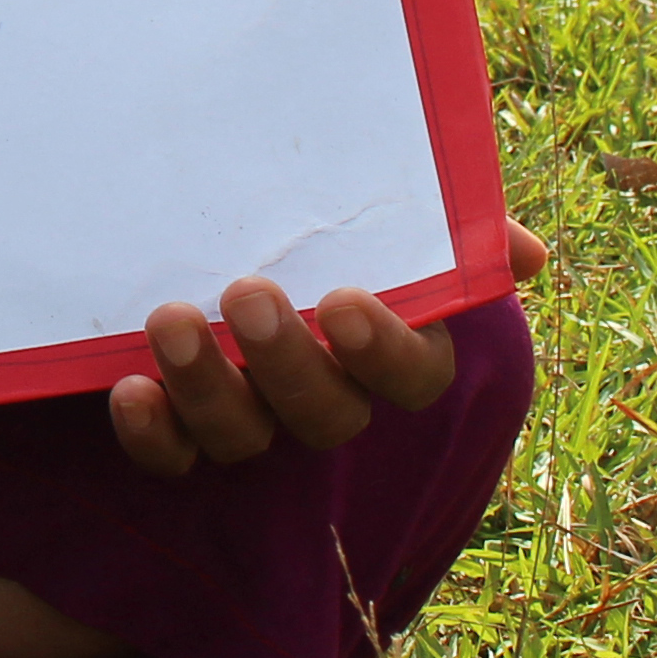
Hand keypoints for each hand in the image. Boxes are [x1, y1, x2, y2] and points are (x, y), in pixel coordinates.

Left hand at [108, 221, 545, 478]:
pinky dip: (153, 432)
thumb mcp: (376, 201)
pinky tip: (132, 389)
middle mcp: (323, 394)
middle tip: (247, 294)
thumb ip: (448, 221)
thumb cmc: (311, 215)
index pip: (413, 375)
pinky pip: (172, 456)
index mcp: (385, 347)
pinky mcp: (178, 430)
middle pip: (325, 413)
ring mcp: (251, 418)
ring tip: (170, 319)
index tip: (346, 303)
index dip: (386, 350)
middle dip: (287, 362)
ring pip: (244, 435)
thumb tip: (524, 255)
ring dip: (209, 385)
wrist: (191, 215)